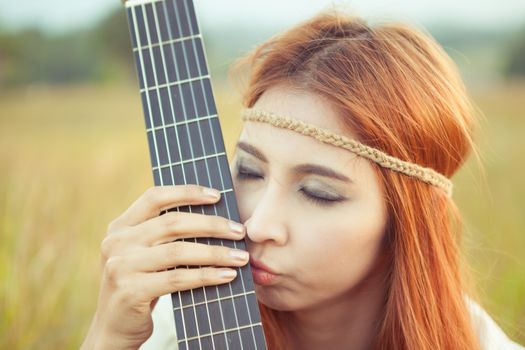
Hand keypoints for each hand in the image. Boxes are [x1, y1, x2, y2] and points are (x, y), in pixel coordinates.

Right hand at [81, 185, 247, 349]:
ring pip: (177, 251)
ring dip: (215, 252)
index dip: (187, 193)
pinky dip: (206, 276)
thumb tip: (217, 219)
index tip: (217, 195)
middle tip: (239, 231)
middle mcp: (117, 242)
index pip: (154, 197)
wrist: (115, 328)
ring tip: (241, 256)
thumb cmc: (141, 284)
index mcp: (121, 226)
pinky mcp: (131, 292)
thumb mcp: (144, 254)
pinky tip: (227, 275)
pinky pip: (177, 279)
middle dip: (211, 225)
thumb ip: (164, 234)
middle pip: (171, 223)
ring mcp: (121, 267)